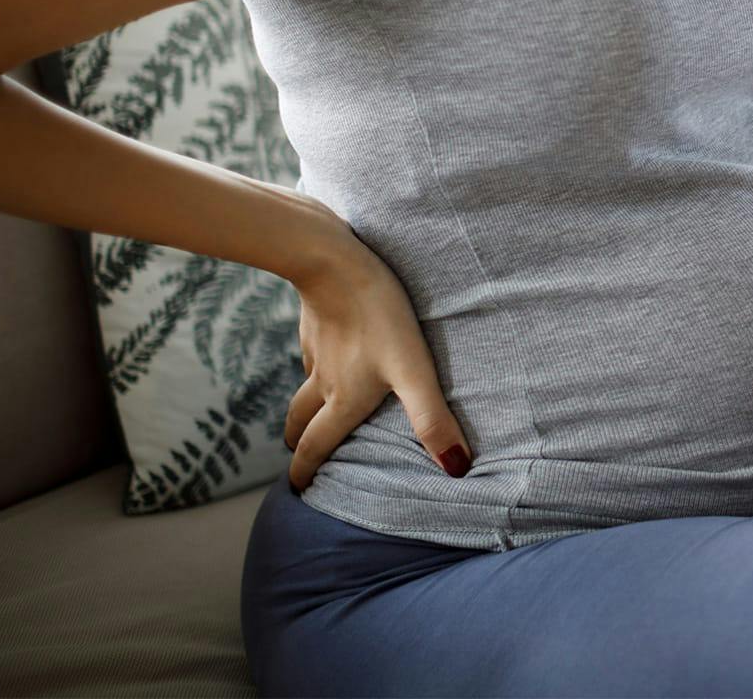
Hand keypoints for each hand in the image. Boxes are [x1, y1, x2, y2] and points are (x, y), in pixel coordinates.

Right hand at [282, 206, 472, 491]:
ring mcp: (316, 349)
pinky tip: (332, 352)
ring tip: (312, 412)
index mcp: (343, 400)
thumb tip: (455, 470)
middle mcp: (323, 381)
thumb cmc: (378, 316)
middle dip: (298, 443)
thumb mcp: (413, 370)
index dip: (305, 472)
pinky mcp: (316, 321)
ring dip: (304, 405)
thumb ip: (432, 418)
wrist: (333, 261)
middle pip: (300, 421)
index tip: (297, 491)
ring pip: (304, 385)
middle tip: (298, 456)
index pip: (316, 446)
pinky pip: (312, 352)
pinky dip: (316, 364)